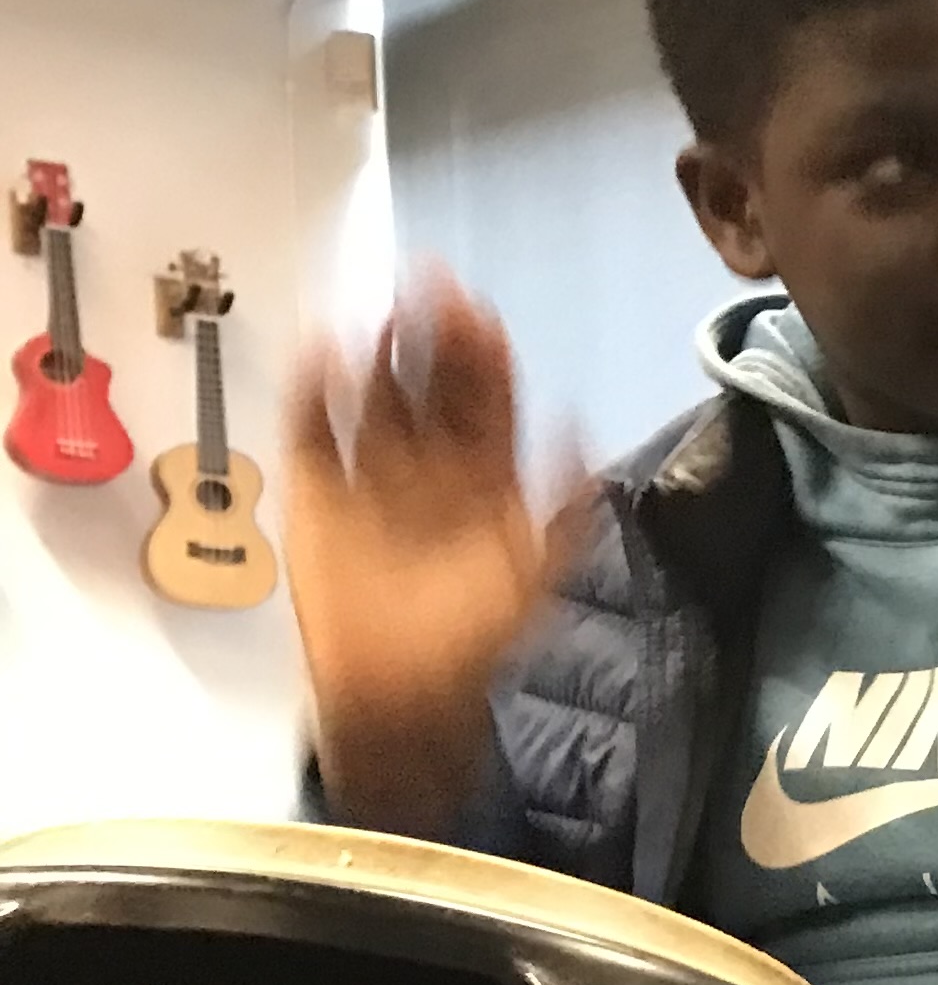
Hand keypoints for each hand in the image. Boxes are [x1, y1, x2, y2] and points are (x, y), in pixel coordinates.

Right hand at [283, 273, 592, 836]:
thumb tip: (579, 426)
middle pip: (430, 386)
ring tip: (381, 311)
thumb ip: (564, 505)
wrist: (403, 701)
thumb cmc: (474, 646)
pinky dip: (313, 391)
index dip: (485, 356)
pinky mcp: (317, 494)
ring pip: (373, 398)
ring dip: (376, 354)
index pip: (486, 403)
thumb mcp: (535, 573)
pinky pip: (312, 431)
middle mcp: (430, 469)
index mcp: (485, 482)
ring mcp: (371, 477)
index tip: (480, 311)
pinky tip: (322, 351)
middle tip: (431, 283)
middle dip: (432, 337)